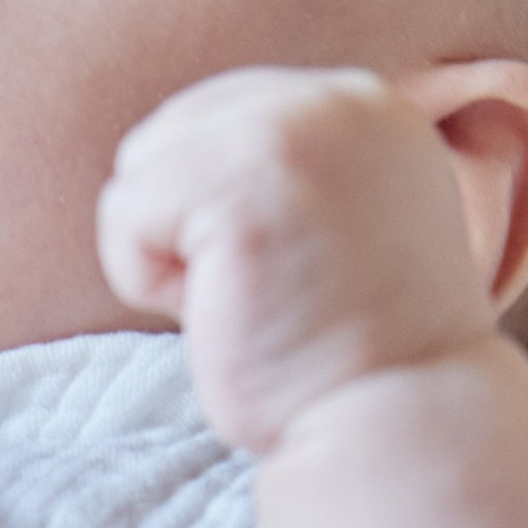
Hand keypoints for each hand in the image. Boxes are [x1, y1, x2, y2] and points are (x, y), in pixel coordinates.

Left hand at [97, 67, 493, 452]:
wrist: (402, 427)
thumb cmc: (355, 355)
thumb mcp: (334, 225)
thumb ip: (282, 172)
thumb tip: (166, 157)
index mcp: (368, 107)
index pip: (223, 112)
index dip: (220, 209)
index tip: (292, 275)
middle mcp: (337, 99)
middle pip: (173, 130)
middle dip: (191, 226)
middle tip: (272, 296)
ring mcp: (290, 133)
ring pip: (142, 168)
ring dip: (170, 256)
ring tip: (255, 303)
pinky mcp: (238, 188)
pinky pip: (125, 215)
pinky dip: (149, 283)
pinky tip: (229, 315)